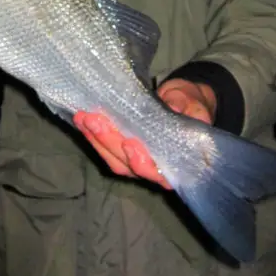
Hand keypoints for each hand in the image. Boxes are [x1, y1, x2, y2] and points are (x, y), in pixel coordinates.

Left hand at [73, 79, 215, 190]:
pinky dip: (94, 137)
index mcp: (178, 162)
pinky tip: (83, 121)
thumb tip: (174, 106)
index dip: (142, 162)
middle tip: (94, 120)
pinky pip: (108, 150)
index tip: (130, 145)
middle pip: (128, 165)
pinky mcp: (125, 153)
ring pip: (114, 160)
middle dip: (109, 143)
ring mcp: (138, 162)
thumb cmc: (192, 106)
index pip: (158, 172)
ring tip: (82, 118)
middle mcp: (155, 169)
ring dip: (96, 140)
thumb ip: (185, 107)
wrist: (184, 104)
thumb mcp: (193, 103)